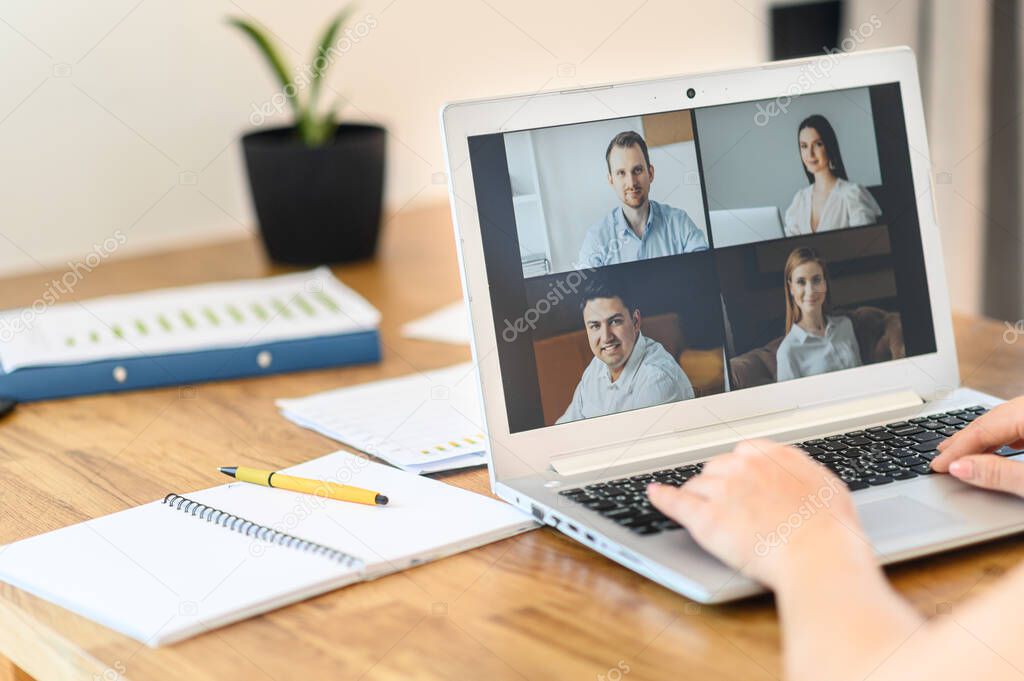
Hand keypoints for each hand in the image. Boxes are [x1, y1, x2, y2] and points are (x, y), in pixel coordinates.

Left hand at [647, 440, 866, 587]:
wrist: (818, 554)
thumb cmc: (830, 529)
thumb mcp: (825, 486)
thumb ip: (802, 474)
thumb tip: (796, 473)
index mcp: (772, 455)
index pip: (742, 453)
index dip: (740, 471)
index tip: (739, 482)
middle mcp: (743, 466)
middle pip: (717, 468)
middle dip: (720, 484)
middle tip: (729, 506)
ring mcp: (722, 490)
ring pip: (698, 485)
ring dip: (700, 497)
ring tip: (705, 512)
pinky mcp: (706, 517)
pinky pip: (676, 502)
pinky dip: (662, 498)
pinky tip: (655, 495)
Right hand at [931, 397, 1023, 494]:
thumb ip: (999, 473)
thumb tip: (960, 467)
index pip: (983, 429)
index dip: (957, 449)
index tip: (938, 465)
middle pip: (993, 419)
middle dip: (965, 440)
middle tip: (942, 455)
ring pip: (1007, 418)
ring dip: (984, 437)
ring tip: (965, 452)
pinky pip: (1022, 421)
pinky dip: (1006, 435)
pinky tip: (1001, 445)